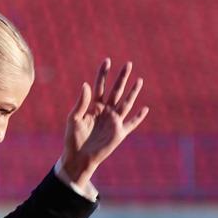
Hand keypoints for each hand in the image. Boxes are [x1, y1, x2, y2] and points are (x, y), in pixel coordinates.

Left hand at [62, 58, 149, 182]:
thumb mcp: (73, 118)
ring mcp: (114, 121)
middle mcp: (106, 111)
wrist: (78, 157)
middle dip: (122, 78)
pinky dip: (138, 117)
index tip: (107, 60)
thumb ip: (81, 102)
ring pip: (126, 103)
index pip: (100, 86)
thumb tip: (85, 84)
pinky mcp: (119, 133)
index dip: (103, 74)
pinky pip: (132, 123)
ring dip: (133, 92)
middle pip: (116, 91)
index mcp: (94, 107)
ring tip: (139, 80)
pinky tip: (145, 109)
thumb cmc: (73, 138)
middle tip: (128, 64)